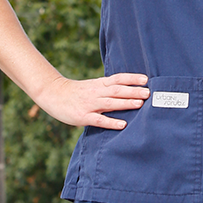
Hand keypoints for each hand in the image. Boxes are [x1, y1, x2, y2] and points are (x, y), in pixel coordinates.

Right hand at [34, 72, 149, 128]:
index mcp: (99, 84)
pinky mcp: (83, 116)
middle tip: (148, 92)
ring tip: (140, 104)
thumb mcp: (93, 85)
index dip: (131, 78)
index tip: (145, 79)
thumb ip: (108, 88)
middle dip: (133, 91)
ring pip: (111, 103)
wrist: (53, 94)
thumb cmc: (77, 92)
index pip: (118, 78)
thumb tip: (128, 90)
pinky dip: (111, 122)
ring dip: (126, 103)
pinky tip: (122, 124)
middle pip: (117, 90)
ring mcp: (90, 104)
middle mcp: (96, 92)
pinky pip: (99, 120)